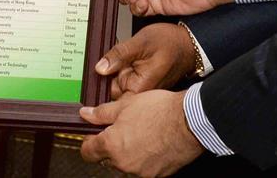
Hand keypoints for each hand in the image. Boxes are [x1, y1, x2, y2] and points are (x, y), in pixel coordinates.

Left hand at [80, 90, 202, 175]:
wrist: (189, 121)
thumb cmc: (159, 111)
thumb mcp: (125, 105)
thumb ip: (102, 113)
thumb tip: (86, 115)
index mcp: (112, 145)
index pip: (88, 153)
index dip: (89, 142)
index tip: (93, 134)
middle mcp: (123, 163)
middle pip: (107, 159)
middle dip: (110, 145)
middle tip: (122, 128)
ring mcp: (140, 172)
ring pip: (126, 164)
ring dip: (128, 152)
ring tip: (142, 132)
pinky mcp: (156, 175)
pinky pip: (143, 168)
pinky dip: (144, 158)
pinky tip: (153, 142)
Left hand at [96, 23, 196, 99]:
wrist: (189, 43)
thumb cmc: (171, 43)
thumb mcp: (142, 42)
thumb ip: (120, 55)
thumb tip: (100, 68)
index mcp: (139, 89)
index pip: (110, 98)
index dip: (102, 84)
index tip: (99, 72)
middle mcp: (140, 93)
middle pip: (112, 89)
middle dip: (109, 74)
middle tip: (117, 57)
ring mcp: (141, 88)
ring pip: (118, 81)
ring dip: (117, 69)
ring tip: (127, 55)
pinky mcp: (142, 81)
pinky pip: (126, 77)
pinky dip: (124, 67)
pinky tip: (131, 56)